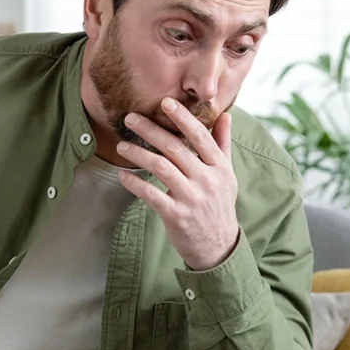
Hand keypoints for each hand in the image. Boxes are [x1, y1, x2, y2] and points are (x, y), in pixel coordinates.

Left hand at [116, 97, 240, 270]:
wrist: (218, 246)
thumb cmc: (219, 205)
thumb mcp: (227, 175)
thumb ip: (222, 144)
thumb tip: (225, 115)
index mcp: (219, 166)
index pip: (200, 136)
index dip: (182, 117)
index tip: (165, 102)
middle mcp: (206, 179)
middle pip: (175, 148)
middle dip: (150, 130)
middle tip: (130, 118)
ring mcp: (191, 198)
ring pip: (160, 167)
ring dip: (138, 153)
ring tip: (122, 146)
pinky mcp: (176, 215)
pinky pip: (151, 194)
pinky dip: (135, 183)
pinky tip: (122, 175)